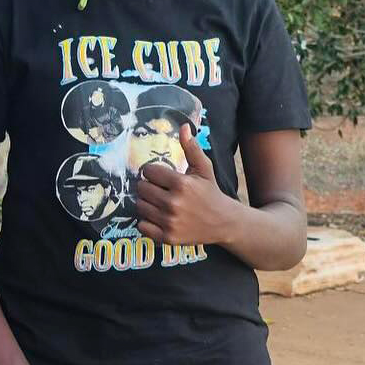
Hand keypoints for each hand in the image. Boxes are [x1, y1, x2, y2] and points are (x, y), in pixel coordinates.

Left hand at [135, 125, 234, 245]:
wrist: (224, 223)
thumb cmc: (211, 193)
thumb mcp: (204, 169)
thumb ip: (191, 149)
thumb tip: (184, 127)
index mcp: (181, 184)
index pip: (148, 172)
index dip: (153, 173)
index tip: (161, 177)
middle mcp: (173, 203)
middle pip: (141, 189)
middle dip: (149, 187)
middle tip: (160, 190)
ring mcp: (169, 222)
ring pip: (140, 206)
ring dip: (146, 203)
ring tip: (159, 203)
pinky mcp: (167, 237)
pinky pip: (142, 226)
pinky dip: (146, 222)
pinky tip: (158, 217)